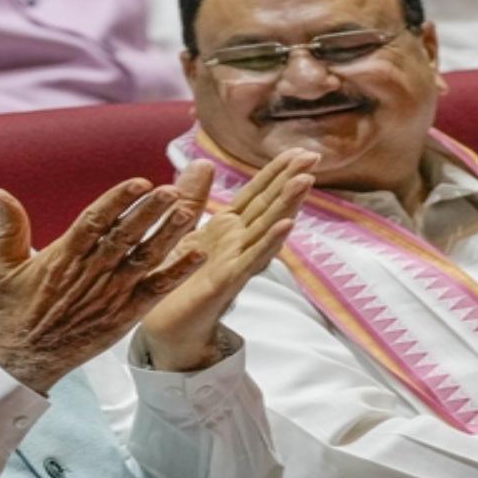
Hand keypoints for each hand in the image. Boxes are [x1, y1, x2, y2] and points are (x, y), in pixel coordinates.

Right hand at [0, 170, 212, 393]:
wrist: (20, 358)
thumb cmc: (9, 309)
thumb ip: (7, 227)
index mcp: (63, 255)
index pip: (95, 220)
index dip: (119, 200)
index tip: (140, 183)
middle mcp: (90, 272)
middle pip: (126, 235)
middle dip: (151, 212)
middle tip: (173, 190)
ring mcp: (109, 294)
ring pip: (145, 259)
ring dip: (168, 236)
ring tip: (188, 212)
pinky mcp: (123, 315)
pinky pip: (155, 291)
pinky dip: (177, 273)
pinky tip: (197, 255)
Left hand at [139, 148, 318, 371]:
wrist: (164, 328)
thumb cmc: (175, 280)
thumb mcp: (180, 230)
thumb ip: (193, 197)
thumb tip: (204, 161)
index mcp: (227, 229)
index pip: (256, 195)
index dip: (276, 173)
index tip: (299, 150)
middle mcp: (238, 244)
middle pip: (268, 207)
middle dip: (290, 182)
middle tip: (314, 157)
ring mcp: (235, 263)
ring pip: (266, 230)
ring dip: (287, 206)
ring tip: (306, 182)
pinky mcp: (225, 283)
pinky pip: (250, 260)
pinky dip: (268, 242)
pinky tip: (285, 226)